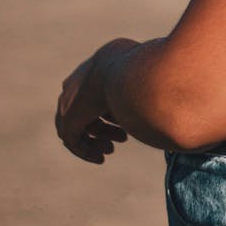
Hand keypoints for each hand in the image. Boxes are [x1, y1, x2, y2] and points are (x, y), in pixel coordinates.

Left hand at [55, 41, 133, 163]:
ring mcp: (68, 102)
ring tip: (111, 149)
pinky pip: (73, 141)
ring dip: (96, 140)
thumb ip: (141, 89)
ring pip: (78, 128)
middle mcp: (76, 84)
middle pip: (87, 111)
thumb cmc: (143, 75)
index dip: (112, 111)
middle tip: (123, 138)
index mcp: (94, 67)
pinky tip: (101, 159)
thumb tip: (157, 98)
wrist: (127, 75)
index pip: (97, 92)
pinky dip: (87, 151)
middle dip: (104, 127)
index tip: (128, 122)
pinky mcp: (68, 121)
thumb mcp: (142, 80)